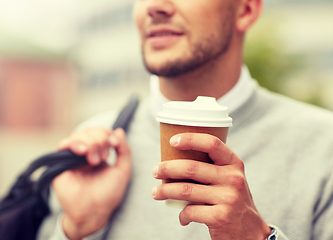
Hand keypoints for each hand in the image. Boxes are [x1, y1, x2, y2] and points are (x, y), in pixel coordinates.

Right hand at [52, 127, 130, 239]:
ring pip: (77, 135)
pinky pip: (63, 145)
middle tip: (104, 156)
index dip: (107, 133)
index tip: (114, 144)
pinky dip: (74, 143)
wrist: (95, 211)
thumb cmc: (109, 193)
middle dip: (100, 139)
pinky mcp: (59, 165)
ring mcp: (72, 158)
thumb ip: (124, 150)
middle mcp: (84, 154)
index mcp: (98, 153)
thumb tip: (119, 130)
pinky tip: (83, 151)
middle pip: (89, 131)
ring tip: (95, 160)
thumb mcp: (123, 169)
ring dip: (90, 142)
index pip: (100, 132)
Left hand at [152, 133, 270, 239]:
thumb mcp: (229, 178)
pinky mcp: (220, 217)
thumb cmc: (231, 199)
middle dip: (167, 168)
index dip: (190, 139)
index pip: (212, 143)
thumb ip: (212, 168)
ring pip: (185, 189)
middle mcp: (233, 178)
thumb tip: (175, 160)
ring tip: (156, 193)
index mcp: (233, 164)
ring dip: (165, 191)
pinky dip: (182, 214)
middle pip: (191, 167)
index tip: (173, 140)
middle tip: (155, 171)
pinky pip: (190, 211)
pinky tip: (182, 217)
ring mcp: (228, 198)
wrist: (250, 231)